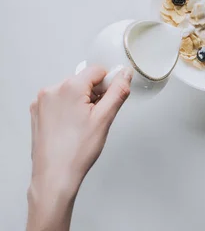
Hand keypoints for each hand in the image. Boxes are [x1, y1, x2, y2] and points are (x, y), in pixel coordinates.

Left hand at [29, 66, 132, 198]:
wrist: (54, 176)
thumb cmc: (76, 152)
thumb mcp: (105, 118)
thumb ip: (118, 91)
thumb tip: (125, 74)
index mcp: (69, 87)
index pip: (97, 70)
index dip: (108, 84)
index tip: (109, 101)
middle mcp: (51, 90)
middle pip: (83, 80)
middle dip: (94, 95)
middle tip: (96, 117)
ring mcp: (42, 102)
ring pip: (71, 91)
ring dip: (81, 102)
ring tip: (83, 125)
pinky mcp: (37, 112)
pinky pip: (59, 101)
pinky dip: (68, 109)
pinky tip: (72, 127)